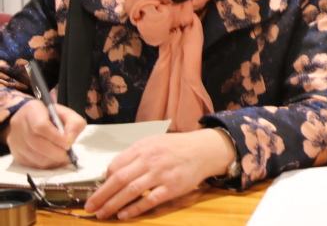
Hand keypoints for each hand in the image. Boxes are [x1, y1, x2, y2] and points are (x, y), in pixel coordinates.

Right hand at [4, 100, 84, 168]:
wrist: (30, 120)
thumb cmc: (51, 116)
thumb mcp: (66, 114)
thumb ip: (74, 124)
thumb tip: (71, 140)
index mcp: (32, 110)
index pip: (41, 126)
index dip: (56, 138)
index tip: (69, 144)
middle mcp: (19, 125)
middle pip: (37, 144)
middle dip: (56, 152)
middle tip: (68, 154)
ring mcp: (15, 141)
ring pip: (34, 156)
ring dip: (52, 160)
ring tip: (63, 158)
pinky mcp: (15, 153)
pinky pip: (31, 164)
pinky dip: (45, 165)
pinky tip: (54, 161)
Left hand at [84, 128, 235, 219]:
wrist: (203, 150)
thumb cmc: (176, 148)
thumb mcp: (153, 143)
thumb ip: (134, 156)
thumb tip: (111, 173)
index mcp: (143, 147)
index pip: (116, 165)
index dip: (104, 180)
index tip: (98, 191)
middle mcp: (150, 160)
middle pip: (119, 179)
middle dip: (101, 195)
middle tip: (89, 207)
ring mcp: (161, 174)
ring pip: (131, 191)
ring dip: (113, 204)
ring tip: (102, 214)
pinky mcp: (171, 187)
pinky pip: (149, 200)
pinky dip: (134, 209)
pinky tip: (123, 215)